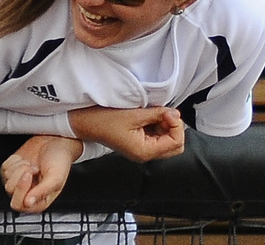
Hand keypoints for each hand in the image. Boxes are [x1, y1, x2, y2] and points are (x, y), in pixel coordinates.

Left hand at [2, 135, 81, 212]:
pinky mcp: (11, 171)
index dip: (21, 191)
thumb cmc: (60, 160)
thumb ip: (44, 191)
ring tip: (33, 164)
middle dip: (21, 176)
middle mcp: (27, 193)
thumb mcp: (57, 176)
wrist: (57, 141)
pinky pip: (5, 168)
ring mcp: (17, 182)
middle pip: (11, 191)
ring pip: (7, 180)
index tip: (29, 176)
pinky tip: (27, 160)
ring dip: (20, 167)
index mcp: (39, 200)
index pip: (20, 205)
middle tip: (33, 168)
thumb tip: (28, 203)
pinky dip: (15, 161)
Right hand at [68, 106, 184, 162]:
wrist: (84, 122)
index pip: (176, 143)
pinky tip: (150, 116)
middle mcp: (144, 154)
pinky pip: (158, 136)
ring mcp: (142, 149)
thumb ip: (159, 114)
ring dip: (166, 125)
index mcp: (143, 151)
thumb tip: (176, 114)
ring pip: (168, 139)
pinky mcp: (139, 142)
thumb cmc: (104, 120)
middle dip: (174, 127)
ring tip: (155, 114)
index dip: (176, 125)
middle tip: (165, 114)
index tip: (168, 113)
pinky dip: (159, 125)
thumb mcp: (135, 114)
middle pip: (175, 145)